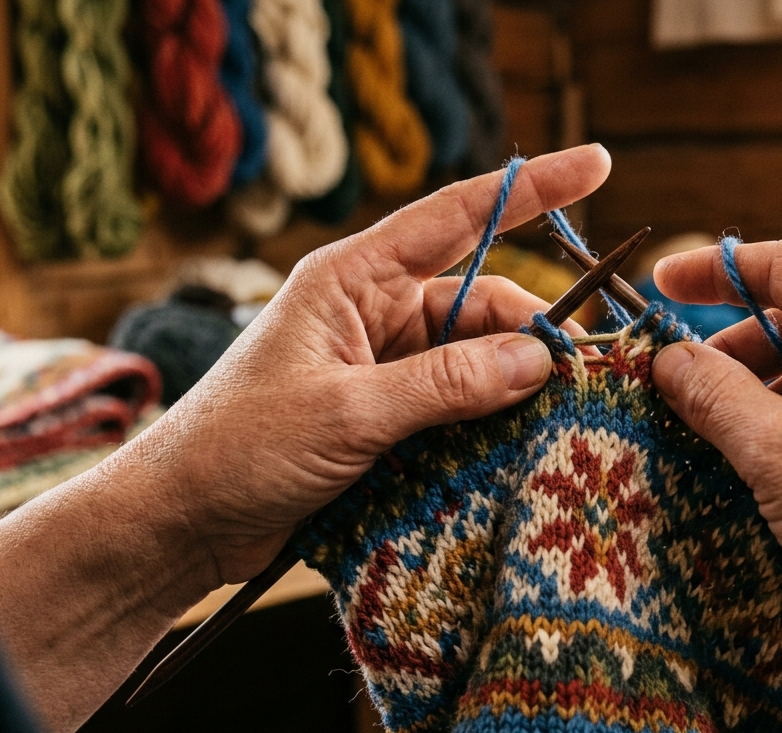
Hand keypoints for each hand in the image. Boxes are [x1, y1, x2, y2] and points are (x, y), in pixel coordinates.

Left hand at [114, 145, 609, 584]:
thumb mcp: (348, 412)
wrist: (181, 521)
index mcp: (353, 278)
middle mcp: (373, 312)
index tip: (599, 163)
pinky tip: (517, 451)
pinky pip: (457, 408)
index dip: (534, 188)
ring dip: (512, 390)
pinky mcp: (385, 416)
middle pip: (481, 304)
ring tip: (557, 424)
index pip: (458, 215)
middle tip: (584, 380)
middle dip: (532, 336)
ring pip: (475, 362)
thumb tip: (539, 360)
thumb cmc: (239, 446)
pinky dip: (488, 426)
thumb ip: (446, 384)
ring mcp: (381, 366)